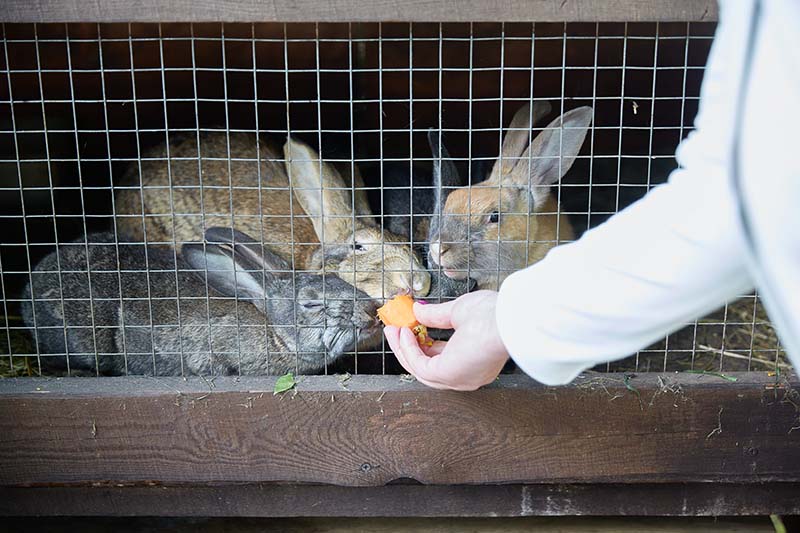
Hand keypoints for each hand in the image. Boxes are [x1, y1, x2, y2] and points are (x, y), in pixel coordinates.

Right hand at [383, 290, 508, 390]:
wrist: (508, 320)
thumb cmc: (494, 314)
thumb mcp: (459, 311)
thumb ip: (436, 315)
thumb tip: (418, 311)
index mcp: (475, 362)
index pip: (442, 358)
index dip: (421, 343)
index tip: (407, 328)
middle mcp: (466, 376)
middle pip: (427, 367)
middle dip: (407, 348)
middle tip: (394, 330)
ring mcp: (457, 379)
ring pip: (420, 369)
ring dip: (402, 349)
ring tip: (392, 330)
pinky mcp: (447, 375)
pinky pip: (419, 365)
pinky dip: (408, 349)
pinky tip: (404, 332)